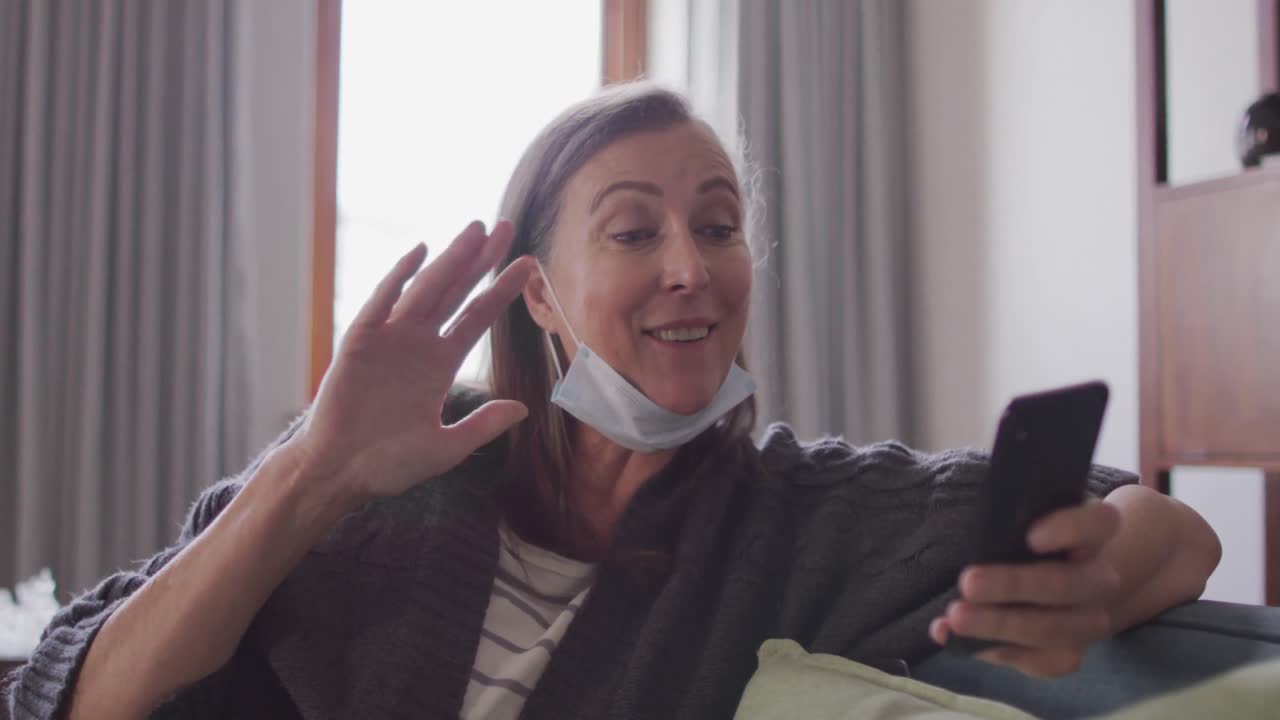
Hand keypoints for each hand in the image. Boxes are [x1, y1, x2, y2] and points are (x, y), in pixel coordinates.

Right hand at [283, 220, 534, 512]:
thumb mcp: (445, 448)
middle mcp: (418, 344)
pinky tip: (419, 253)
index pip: (477, 317)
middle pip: (456, 292)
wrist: (339, 474)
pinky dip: (398, 278)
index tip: (529, 266)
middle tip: (506, 227)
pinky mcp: (359, 343)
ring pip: (426, 290)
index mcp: (439, 364)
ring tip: (476, 230)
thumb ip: (482, 427)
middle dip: (481, 260)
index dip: (502, 291)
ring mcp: (389, 340)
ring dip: (450, 259)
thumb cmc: (388, 464)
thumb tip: (523, 407)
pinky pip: (381, 304)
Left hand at [929, 500, 1123, 676]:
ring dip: (1000, 625)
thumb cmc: (1027, 546)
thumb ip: (999, 527)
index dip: (1069, 529)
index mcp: (1093, 535)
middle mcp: (1099, 580)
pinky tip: (953, 639)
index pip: (1099, 523)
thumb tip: (955, 533)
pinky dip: (990, 650)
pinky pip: (1036, 661)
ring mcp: (1089, 622)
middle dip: (1014, 585)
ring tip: (956, 617)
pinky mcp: (1068, 656)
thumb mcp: (1020, 526)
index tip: (1031, 536)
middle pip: (1067, 584)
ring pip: (1052, 629)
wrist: (1065, 595)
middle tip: (968, 582)